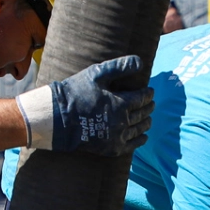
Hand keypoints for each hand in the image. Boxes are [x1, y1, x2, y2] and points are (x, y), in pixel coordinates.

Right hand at [22, 55, 155, 155]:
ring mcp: (117, 136)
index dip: (148, 94)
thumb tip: (140, 61)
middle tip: (152, 104)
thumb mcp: (97, 74)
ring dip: (146, 123)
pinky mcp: (111, 148)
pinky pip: (131, 145)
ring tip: (149, 119)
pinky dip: (140, 140)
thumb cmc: (76, 93)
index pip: (142, 98)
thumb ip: (119, 67)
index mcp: (121, 103)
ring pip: (139, 130)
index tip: (150, 91)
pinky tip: (143, 136)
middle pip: (143, 114)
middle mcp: (122, 122)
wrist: (57, 119)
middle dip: (149, 107)